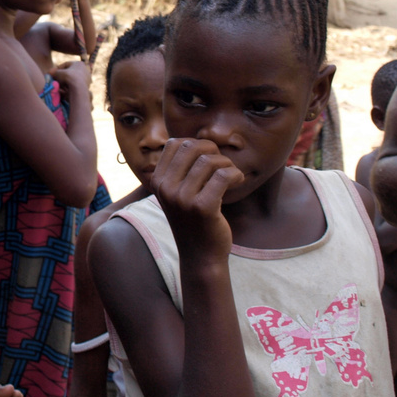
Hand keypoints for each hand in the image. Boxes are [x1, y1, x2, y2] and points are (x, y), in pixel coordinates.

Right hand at [52, 60, 92, 106]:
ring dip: (66, 82)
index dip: (57, 69)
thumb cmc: (68, 77)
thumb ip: (53, 72)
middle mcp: (85, 70)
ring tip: (60, 86)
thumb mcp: (58, 73)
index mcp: (79, 63)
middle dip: (62, 77)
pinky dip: (71, 87)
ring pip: (73, 80)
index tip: (52, 73)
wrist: (78, 88)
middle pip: (70, 73)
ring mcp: (87, 79)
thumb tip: (49, 73)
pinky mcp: (87, 86)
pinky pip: (76, 86)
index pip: (66, 64)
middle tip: (56, 80)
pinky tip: (65, 91)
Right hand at [150, 139, 243, 264]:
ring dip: (227, 164)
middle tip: (221, 166)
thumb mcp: (177, 194)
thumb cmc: (193, 220)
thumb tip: (192, 141)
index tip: (206, 159)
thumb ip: (179, 170)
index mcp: (158, 181)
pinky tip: (238, 181)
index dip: (195, 144)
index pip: (174, 143)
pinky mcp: (203, 208)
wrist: (201, 256)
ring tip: (231, 176)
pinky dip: (236, 175)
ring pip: (209, 160)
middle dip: (212, 150)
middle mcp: (166, 188)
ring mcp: (182, 199)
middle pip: (191, 147)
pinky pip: (224, 175)